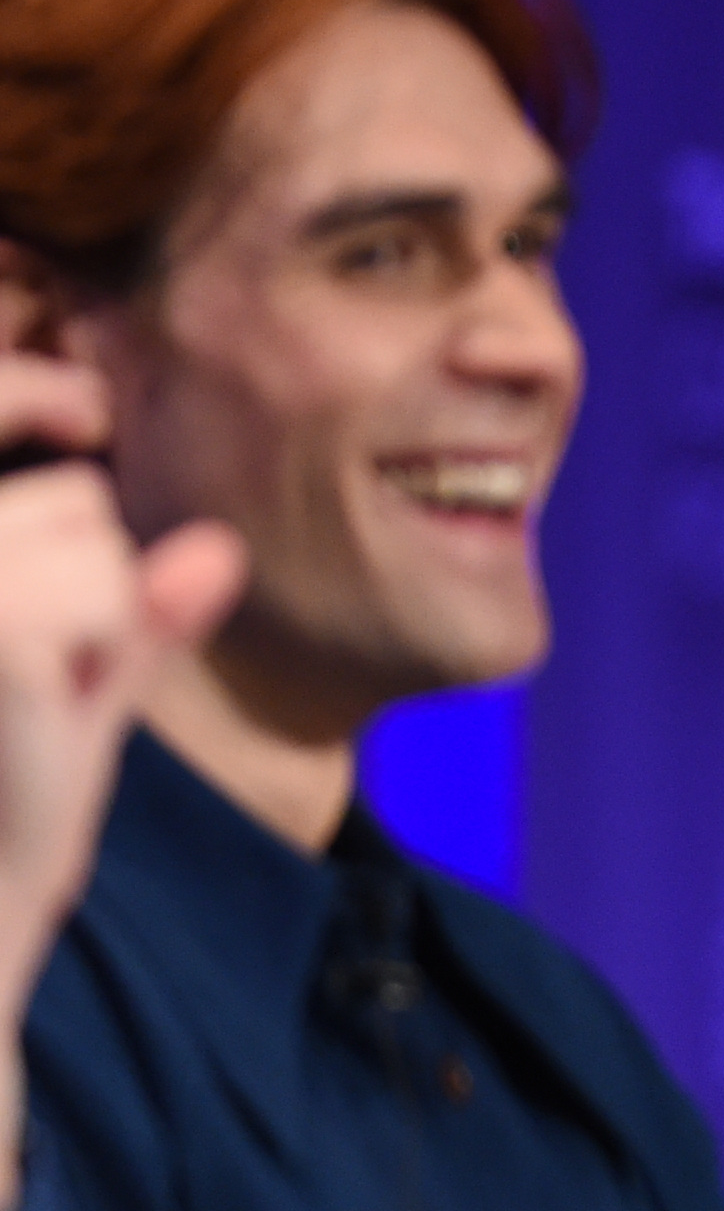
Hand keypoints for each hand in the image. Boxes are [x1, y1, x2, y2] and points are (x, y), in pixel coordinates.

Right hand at [0, 359, 239, 1027]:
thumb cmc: (3, 818)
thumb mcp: (72, 703)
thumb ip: (130, 624)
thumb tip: (216, 552)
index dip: (25, 392)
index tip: (84, 404)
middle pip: (67, 502)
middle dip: (88, 591)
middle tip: (32, 691)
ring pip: (89, 536)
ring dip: (96, 625)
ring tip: (26, 704)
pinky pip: (105, 587)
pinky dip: (98, 650)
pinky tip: (38, 710)